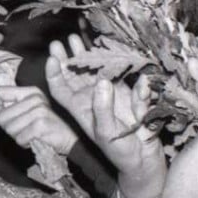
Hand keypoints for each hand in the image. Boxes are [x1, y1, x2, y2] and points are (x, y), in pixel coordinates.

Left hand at [0, 85, 77, 154]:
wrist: (67, 139)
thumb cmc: (43, 126)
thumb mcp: (29, 110)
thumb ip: (12, 105)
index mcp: (31, 91)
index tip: (6, 115)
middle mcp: (35, 98)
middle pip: (0, 116)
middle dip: (8, 127)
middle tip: (23, 128)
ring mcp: (39, 110)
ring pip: (9, 129)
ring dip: (17, 136)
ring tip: (30, 133)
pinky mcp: (41, 124)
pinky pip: (19, 138)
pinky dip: (24, 143)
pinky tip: (34, 139)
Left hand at [45, 35, 165, 197]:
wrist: (144, 160)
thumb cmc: (121, 151)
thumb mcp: (107, 132)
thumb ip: (103, 107)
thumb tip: (102, 80)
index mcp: (81, 110)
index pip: (61, 89)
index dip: (55, 74)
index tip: (53, 58)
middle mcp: (93, 99)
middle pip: (76, 75)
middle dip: (69, 57)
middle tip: (62, 40)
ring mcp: (111, 95)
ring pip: (96, 70)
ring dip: (89, 55)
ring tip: (80, 37)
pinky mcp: (130, 93)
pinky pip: (124, 76)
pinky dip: (120, 63)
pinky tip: (114, 49)